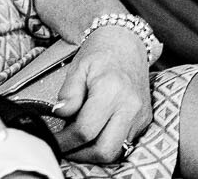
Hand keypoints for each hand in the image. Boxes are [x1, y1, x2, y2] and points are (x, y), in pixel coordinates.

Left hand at [42, 26, 151, 162]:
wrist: (126, 42)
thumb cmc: (101, 52)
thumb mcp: (78, 67)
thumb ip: (68, 94)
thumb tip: (59, 116)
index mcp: (110, 90)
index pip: (85, 130)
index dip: (65, 140)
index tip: (53, 140)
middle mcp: (129, 106)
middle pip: (104, 150)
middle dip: (81, 154)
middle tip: (64, 147)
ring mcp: (140, 116)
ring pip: (117, 152)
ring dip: (94, 153)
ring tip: (77, 142)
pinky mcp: (144, 120)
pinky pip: (125, 143)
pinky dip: (107, 144)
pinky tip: (95, 135)